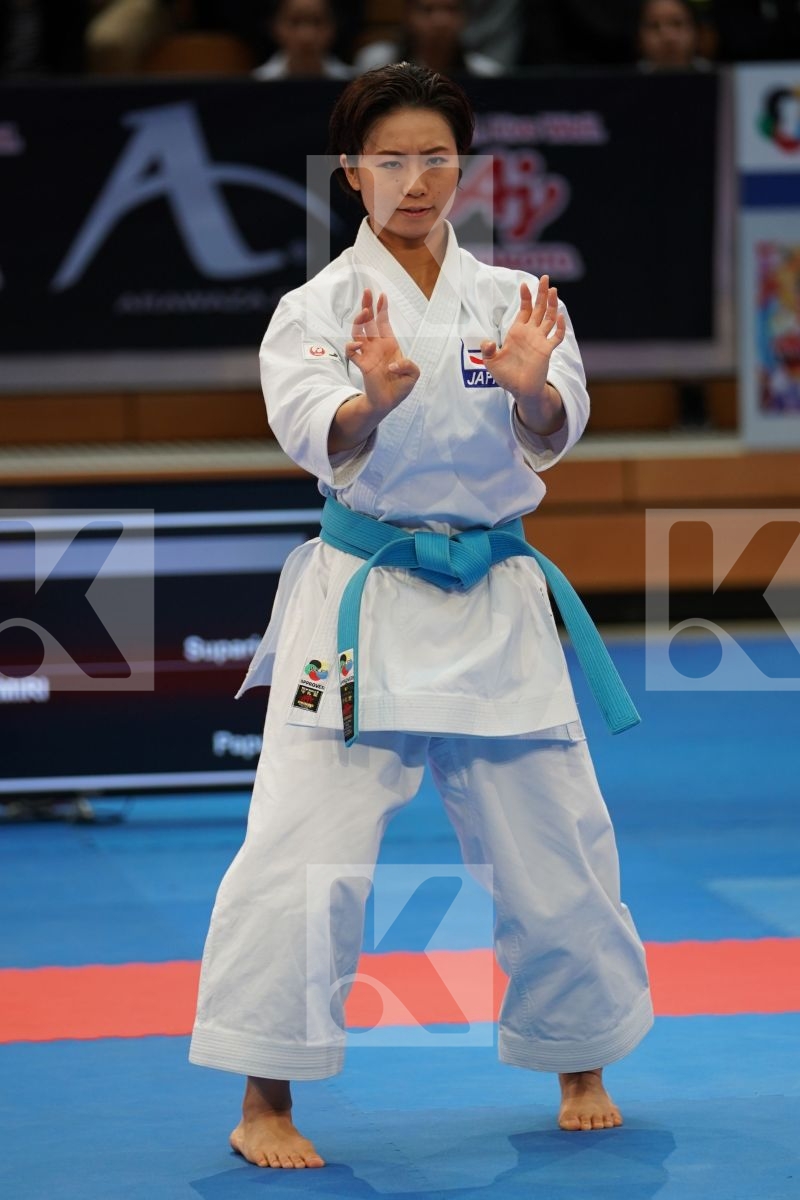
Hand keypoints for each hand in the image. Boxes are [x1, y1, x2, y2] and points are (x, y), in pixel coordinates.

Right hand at [346, 289, 419, 416]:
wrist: (388, 402)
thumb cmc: (400, 387)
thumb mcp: (413, 374)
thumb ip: (409, 366)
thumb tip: (392, 364)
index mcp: (390, 344)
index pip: (383, 322)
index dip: (382, 308)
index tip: (382, 295)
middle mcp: (377, 346)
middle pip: (369, 321)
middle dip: (368, 305)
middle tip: (367, 291)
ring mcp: (367, 353)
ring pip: (358, 331)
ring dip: (360, 320)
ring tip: (364, 312)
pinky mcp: (361, 364)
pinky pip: (352, 351)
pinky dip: (352, 346)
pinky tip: (357, 344)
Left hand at [480, 276, 565, 412]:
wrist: (519, 390)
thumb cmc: (506, 376)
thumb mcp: (491, 362)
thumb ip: (488, 350)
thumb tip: (487, 342)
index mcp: (517, 332)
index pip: (524, 309)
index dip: (525, 297)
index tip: (524, 284)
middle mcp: (531, 333)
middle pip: (539, 308)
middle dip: (542, 293)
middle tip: (545, 278)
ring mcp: (540, 341)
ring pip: (549, 318)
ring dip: (552, 305)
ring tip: (553, 290)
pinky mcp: (546, 351)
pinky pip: (556, 337)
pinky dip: (559, 327)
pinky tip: (559, 316)